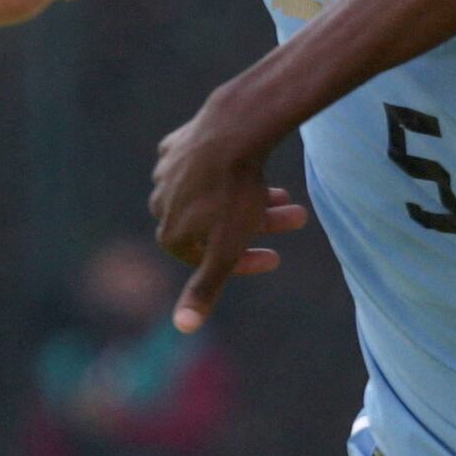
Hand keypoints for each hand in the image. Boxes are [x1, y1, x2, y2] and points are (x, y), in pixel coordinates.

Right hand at [149, 105, 312, 331]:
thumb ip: (205, 287)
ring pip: (215, 195)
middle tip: (296, 219)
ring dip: (254, 202)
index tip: (276, 257)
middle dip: (259, 227)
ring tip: (289, 199)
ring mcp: (167, 171)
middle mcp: (159, 203)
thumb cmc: (232, 193)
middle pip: (216, 225)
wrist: (233, 129)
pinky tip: (255, 171)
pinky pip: (209, 167)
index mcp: (168, 232)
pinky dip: (234, 175)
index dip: (245, 262)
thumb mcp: (225, 247)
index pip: (208, 260)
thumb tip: (182, 327)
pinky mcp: (179, 143)